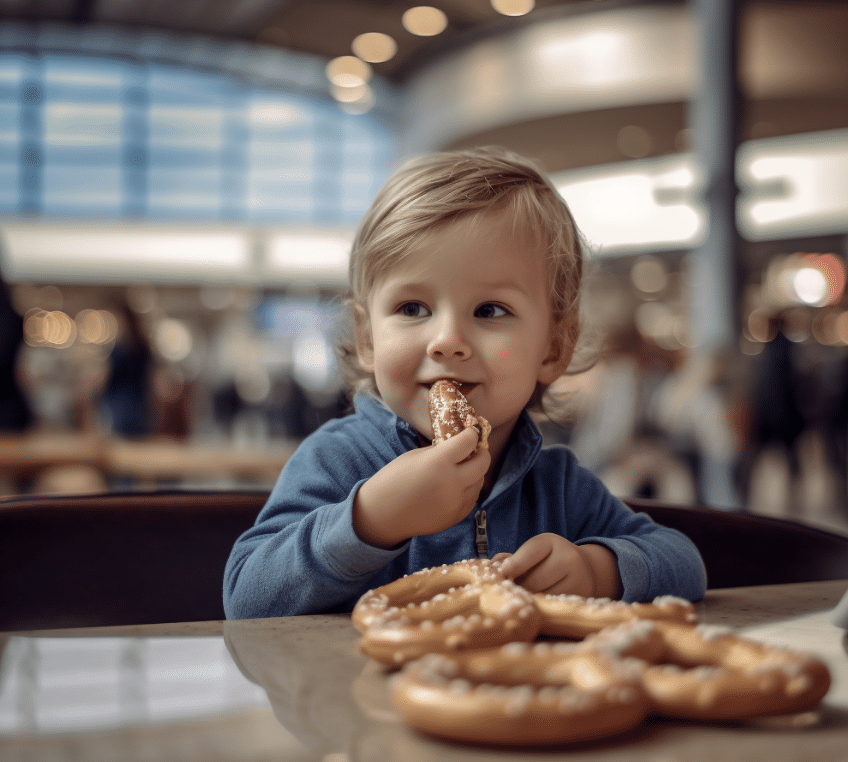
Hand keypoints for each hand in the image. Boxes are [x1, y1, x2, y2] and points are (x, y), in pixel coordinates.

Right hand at [353, 427, 489, 548]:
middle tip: (474, 449)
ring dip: (475, 472)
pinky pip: (472, 498)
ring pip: (480, 482)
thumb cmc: (392, 481)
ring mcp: (456, 502)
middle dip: (481, 452)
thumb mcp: (414, 456)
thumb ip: (439, 451)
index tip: (470, 432)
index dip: (471, 434)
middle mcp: (452, 483)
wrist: (381, 516)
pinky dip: (468, 490)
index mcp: (439, 462)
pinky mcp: (456, 517)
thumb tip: (458, 446)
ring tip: (462, 469)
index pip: (469, 442)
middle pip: (483, 463)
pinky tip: (455, 486)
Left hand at [493, 534, 621, 598]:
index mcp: (551, 542)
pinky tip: (534, 605)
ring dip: (528, 600)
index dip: (513, 565)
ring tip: (521, 598)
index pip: (530, 552)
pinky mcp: (580, 598)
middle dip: (518, 588)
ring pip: (543, 596)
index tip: (500, 574)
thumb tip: (490, 568)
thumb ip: (511, 558)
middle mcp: (568, 558)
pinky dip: (540, 607)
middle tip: (508, 592)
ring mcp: (578, 579)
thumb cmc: (548, 560)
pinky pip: (553, 606)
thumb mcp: (532, 552)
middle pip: (534, 580)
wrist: (585, 569)